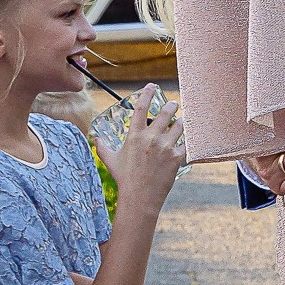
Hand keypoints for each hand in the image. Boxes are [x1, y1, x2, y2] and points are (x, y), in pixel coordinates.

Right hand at [95, 86, 185, 216]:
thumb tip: (95, 139)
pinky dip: (187, 141)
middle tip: (173, 104)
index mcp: (135, 135)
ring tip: (181, 121)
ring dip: (181, 122)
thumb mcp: (110, 160)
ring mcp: (165, 147)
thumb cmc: (124, 178)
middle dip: (172, 106)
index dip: (147, 93)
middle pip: (166, 113)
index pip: (141, 107)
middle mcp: (151, 138)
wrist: (140, 197)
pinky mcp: (177, 157)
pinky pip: (186, 143)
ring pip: (179, 126)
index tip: (152, 86)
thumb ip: (102, 147)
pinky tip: (188, 140)